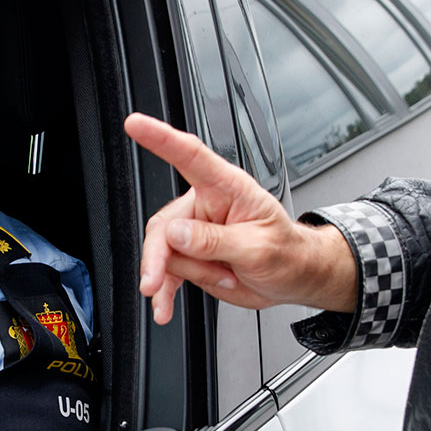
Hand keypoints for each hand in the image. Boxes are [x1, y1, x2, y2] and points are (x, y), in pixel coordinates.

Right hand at [126, 113, 356, 324]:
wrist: (294, 278)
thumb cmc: (287, 253)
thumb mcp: (259, 248)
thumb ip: (216, 241)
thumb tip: (178, 234)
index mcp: (228, 188)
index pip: (190, 156)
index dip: (161, 138)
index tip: (136, 124)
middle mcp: (207, 206)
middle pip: (164, 225)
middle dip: (159, 257)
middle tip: (156, 282)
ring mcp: (197, 233)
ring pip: (164, 253)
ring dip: (183, 276)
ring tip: (220, 280)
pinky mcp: (192, 257)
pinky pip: (167, 272)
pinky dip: (164, 292)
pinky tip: (164, 307)